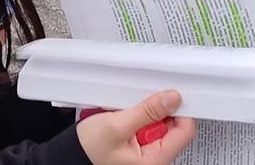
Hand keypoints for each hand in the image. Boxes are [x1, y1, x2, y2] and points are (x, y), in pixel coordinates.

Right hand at [76, 90, 195, 164]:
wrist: (70, 155)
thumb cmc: (89, 149)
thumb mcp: (117, 126)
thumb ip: (147, 112)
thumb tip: (173, 98)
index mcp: (155, 160)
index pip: (185, 131)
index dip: (179, 110)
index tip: (168, 95)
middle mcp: (154, 157)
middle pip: (173, 124)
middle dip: (157, 109)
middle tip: (136, 105)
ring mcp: (147, 150)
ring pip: (159, 121)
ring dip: (145, 111)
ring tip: (125, 113)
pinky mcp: (139, 143)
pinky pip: (147, 123)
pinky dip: (137, 114)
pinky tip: (123, 115)